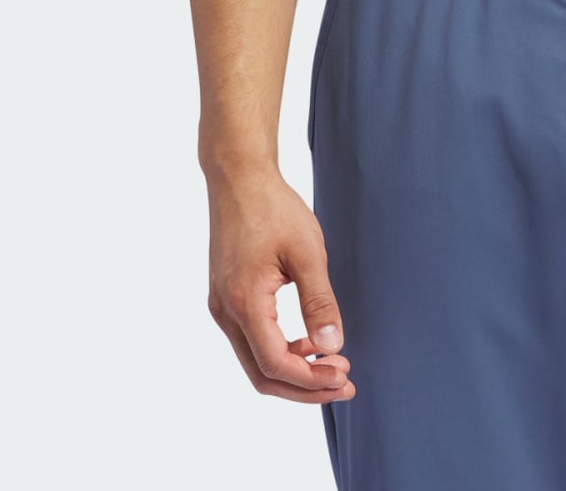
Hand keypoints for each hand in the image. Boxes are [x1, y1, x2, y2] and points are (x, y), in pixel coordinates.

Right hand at [206, 161, 356, 402]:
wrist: (239, 178)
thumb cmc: (273, 207)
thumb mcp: (307, 251)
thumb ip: (319, 302)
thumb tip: (331, 347)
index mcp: (244, 301)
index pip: (275, 364)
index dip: (310, 379)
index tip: (343, 375)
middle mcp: (226, 311)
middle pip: (261, 374)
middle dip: (303, 386)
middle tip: (343, 383)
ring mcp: (222, 306)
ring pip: (254, 361)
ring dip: (292, 371)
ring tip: (330, 364)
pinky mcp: (225, 297)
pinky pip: (250, 340)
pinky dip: (278, 352)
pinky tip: (306, 343)